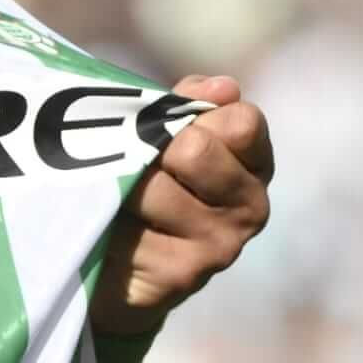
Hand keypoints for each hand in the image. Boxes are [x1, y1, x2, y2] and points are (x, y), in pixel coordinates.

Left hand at [89, 75, 272, 335]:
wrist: (112, 259)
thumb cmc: (139, 178)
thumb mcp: (160, 131)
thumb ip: (186, 103)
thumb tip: (224, 88)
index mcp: (252, 163)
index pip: (242, 121)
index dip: (194, 115)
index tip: (168, 128)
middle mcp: (250, 206)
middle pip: (195, 148)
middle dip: (149, 147)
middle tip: (134, 165)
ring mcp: (221, 244)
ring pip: (155, 186)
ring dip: (122, 183)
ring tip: (117, 196)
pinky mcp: (183, 274)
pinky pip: (134, 226)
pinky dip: (110, 218)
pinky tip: (111, 226)